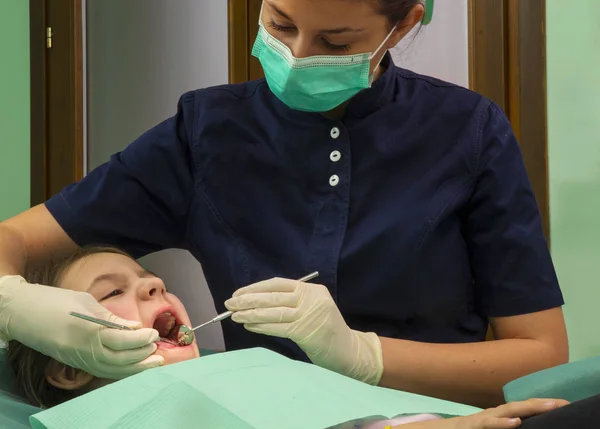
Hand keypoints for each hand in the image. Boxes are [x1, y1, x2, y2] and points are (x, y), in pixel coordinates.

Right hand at [0, 275, 162, 378]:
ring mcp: (77, 359)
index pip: (122, 340)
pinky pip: (100, 371)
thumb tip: (134, 327)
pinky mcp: (74, 363)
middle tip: (157, 349)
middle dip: (141, 357)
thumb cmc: (55, 300)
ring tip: (152, 362)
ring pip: (111, 370)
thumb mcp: (86, 302)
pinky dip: (119, 370)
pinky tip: (132, 365)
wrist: (21, 312)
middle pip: (119, 360)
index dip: (141, 339)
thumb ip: (111, 317)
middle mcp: (83, 349)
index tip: (154, 333)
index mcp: (88, 330)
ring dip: (134, 368)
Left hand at [225, 277, 382, 383]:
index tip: (238, 293)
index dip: (255, 288)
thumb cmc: (326, 330)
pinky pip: (277, 327)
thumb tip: (255, 301)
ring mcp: (309, 314)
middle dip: (248, 300)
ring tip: (235, 316)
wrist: (349, 351)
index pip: (278, 284)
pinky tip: (249, 326)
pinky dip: (261, 327)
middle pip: (273, 297)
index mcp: (311, 289)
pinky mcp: (306, 331)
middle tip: (229, 304)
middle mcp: (311, 298)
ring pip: (273, 312)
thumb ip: (291, 302)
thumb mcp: (312, 308)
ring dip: (251, 314)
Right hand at [450, 399, 568, 428]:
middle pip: (521, 405)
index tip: (565, 404)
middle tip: (563, 403)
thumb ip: (504, 423)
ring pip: (510, 410)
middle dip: (542, 404)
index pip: (525, 408)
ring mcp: (486, 418)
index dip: (543, 405)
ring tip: (548, 406)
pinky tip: (516, 422)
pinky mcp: (477, 426)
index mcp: (501, 415)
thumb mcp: (491, 426)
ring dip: (529, 408)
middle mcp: (495, 413)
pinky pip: (491, 424)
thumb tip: (523, 422)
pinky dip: (504, 423)